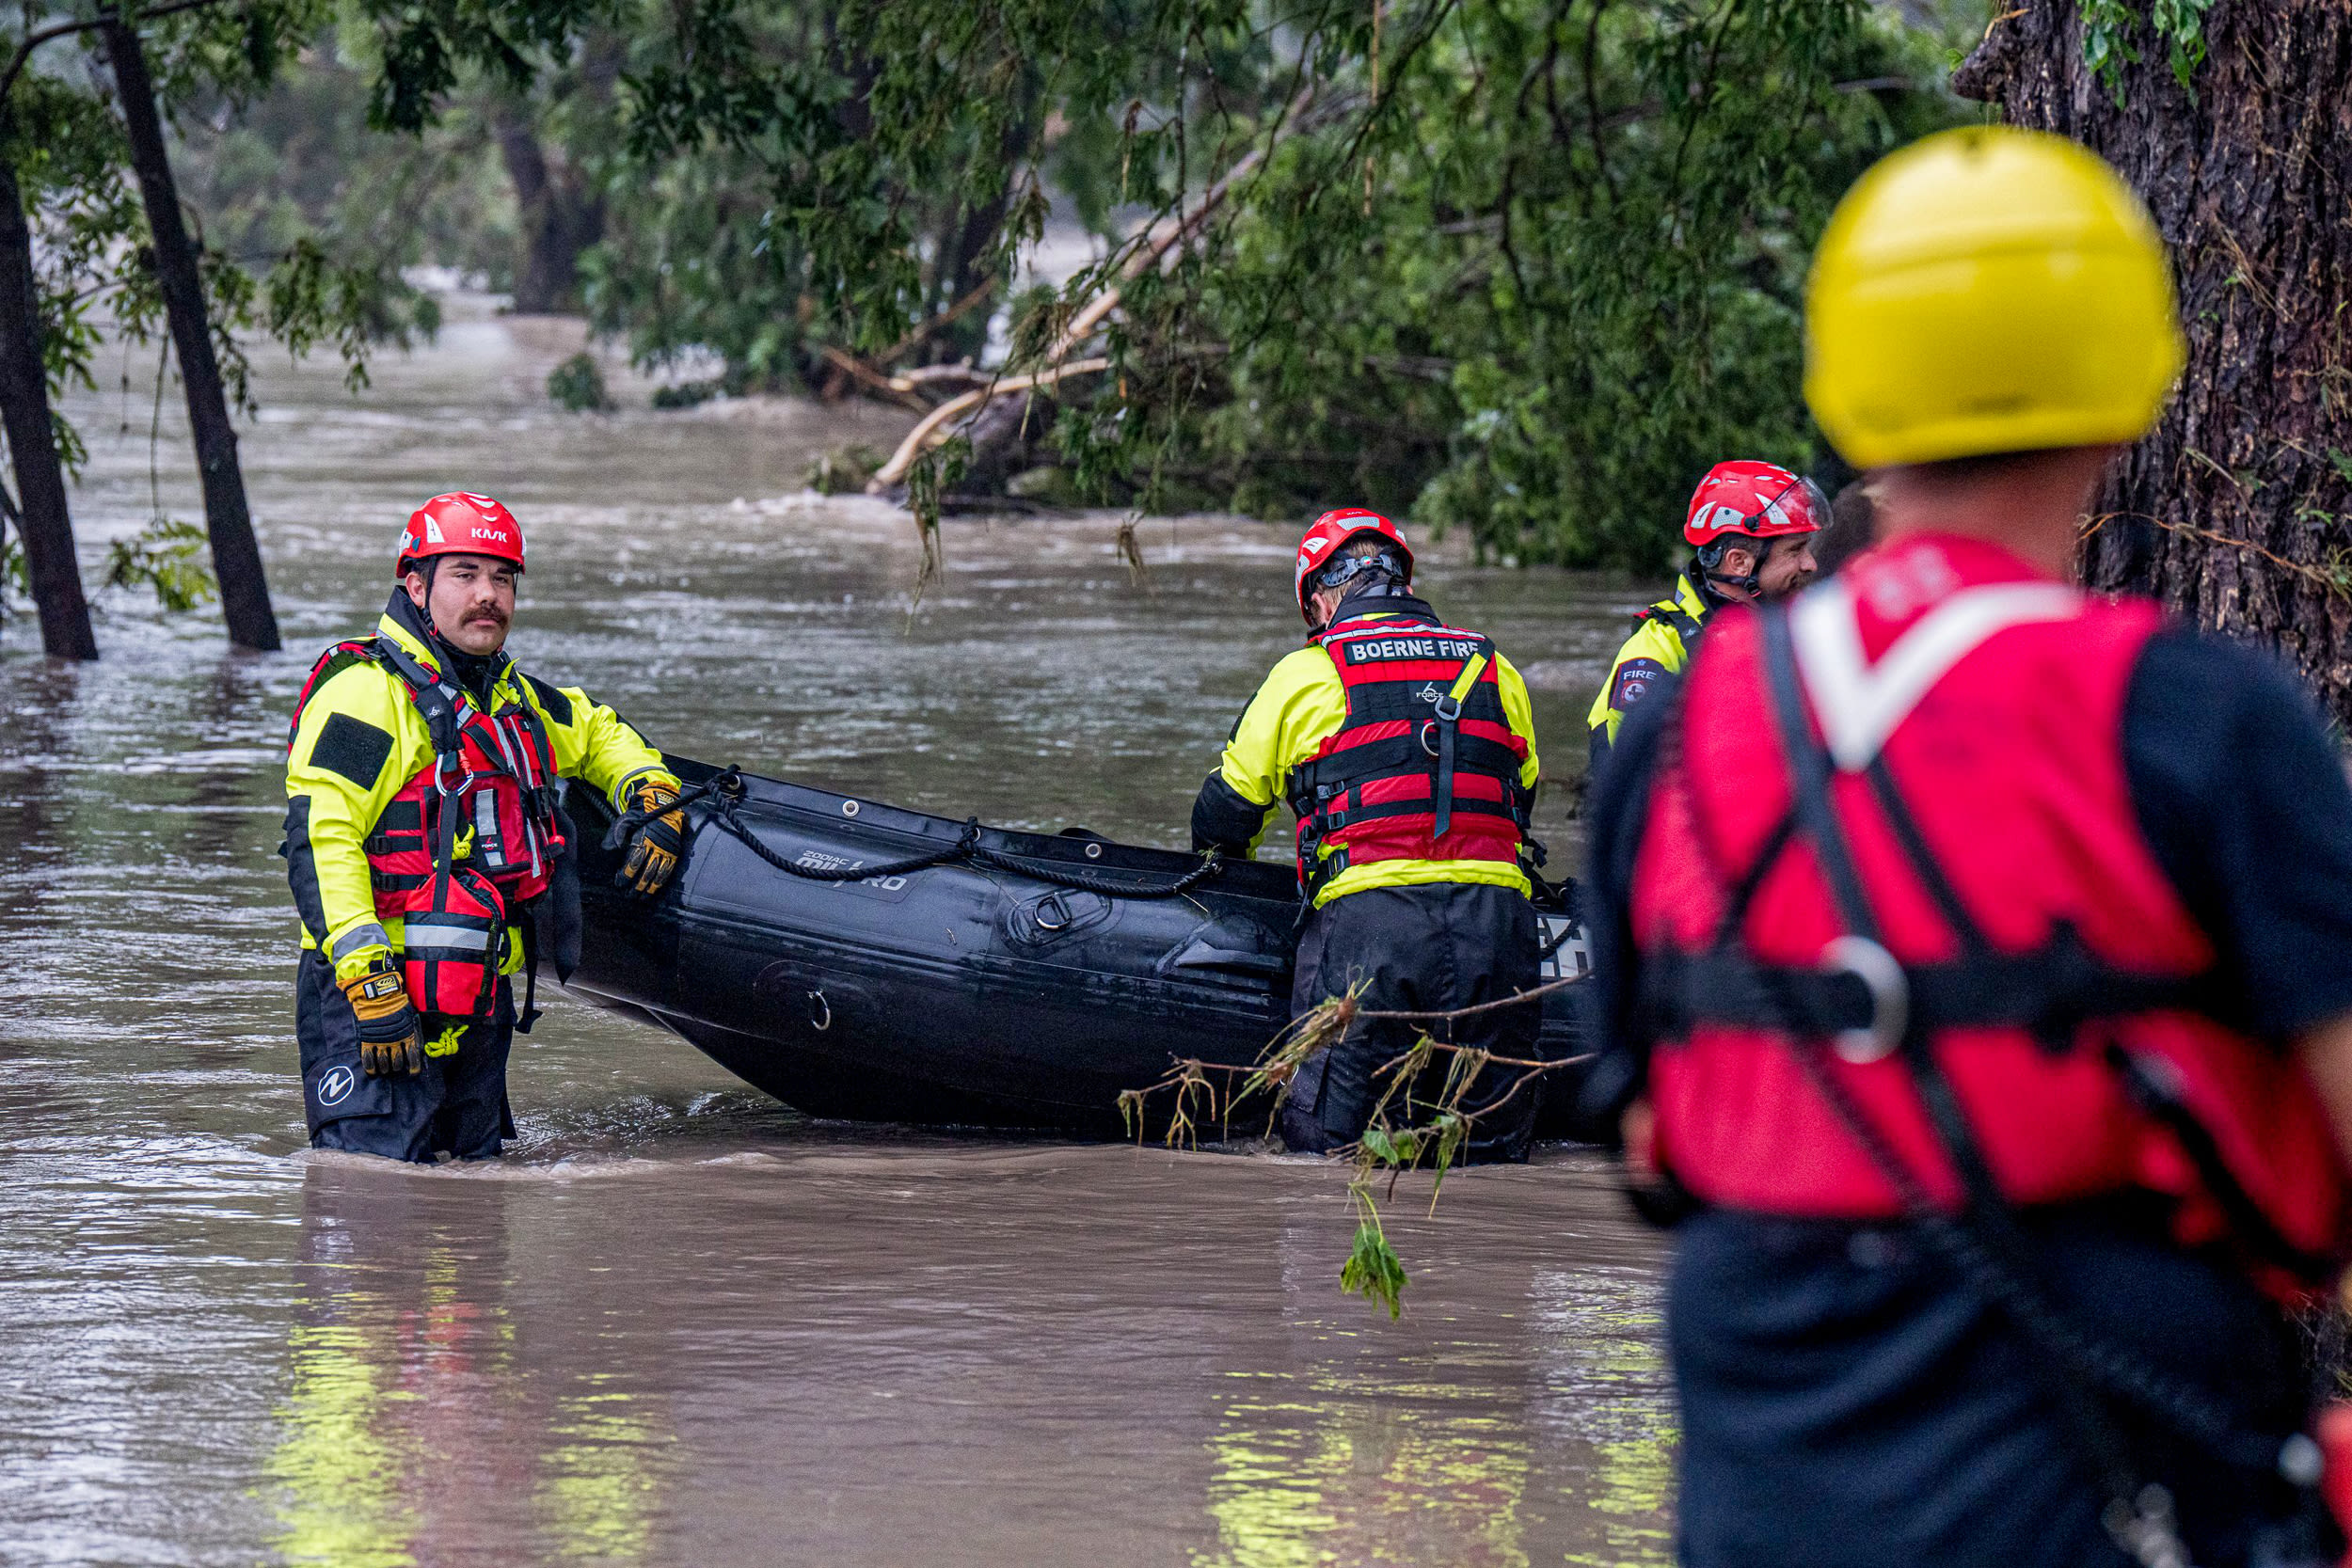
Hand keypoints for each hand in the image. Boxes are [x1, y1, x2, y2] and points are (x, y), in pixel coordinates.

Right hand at [338, 958, 422, 1075]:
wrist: (378, 996)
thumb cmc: (396, 1004)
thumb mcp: (410, 1017)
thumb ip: (412, 1031)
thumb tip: (417, 1043)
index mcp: (408, 1035)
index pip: (413, 1056)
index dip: (413, 1067)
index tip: (412, 1074)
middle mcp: (395, 1041)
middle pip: (397, 1062)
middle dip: (397, 1067)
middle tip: (395, 1068)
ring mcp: (380, 1042)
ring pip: (384, 1062)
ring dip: (385, 1068)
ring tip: (385, 1070)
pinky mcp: (368, 1040)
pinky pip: (368, 1059)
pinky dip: (370, 1067)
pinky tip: (372, 1072)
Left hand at [618, 779, 686, 896]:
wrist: (661, 804)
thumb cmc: (639, 814)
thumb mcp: (623, 821)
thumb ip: (615, 836)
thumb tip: (609, 851)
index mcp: (642, 839)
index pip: (633, 862)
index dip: (626, 875)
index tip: (620, 883)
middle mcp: (656, 846)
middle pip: (646, 872)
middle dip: (637, 886)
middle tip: (629, 896)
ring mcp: (667, 850)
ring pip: (658, 873)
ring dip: (650, 888)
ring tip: (642, 898)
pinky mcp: (674, 852)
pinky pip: (668, 870)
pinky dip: (662, 881)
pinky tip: (656, 889)